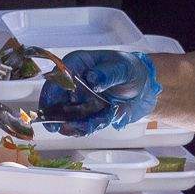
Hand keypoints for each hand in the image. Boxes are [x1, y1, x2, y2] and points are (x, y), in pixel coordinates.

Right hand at [40, 49, 160, 135]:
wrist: (145, 87)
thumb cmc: (130, 70)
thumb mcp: (121, 68)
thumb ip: (107, 74)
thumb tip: (92, 78)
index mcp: (76, 65)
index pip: (57, 79)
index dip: (51, 92)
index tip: (49, 105)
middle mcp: (74, 84)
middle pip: (56, 101)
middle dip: (56, 114)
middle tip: (56, 125)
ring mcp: (79, 101)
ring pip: (68, 116)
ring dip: (72, 124)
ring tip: (73, 128)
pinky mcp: (88, 116)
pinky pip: (83, 125)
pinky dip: (85, 128)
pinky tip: (88, 127)